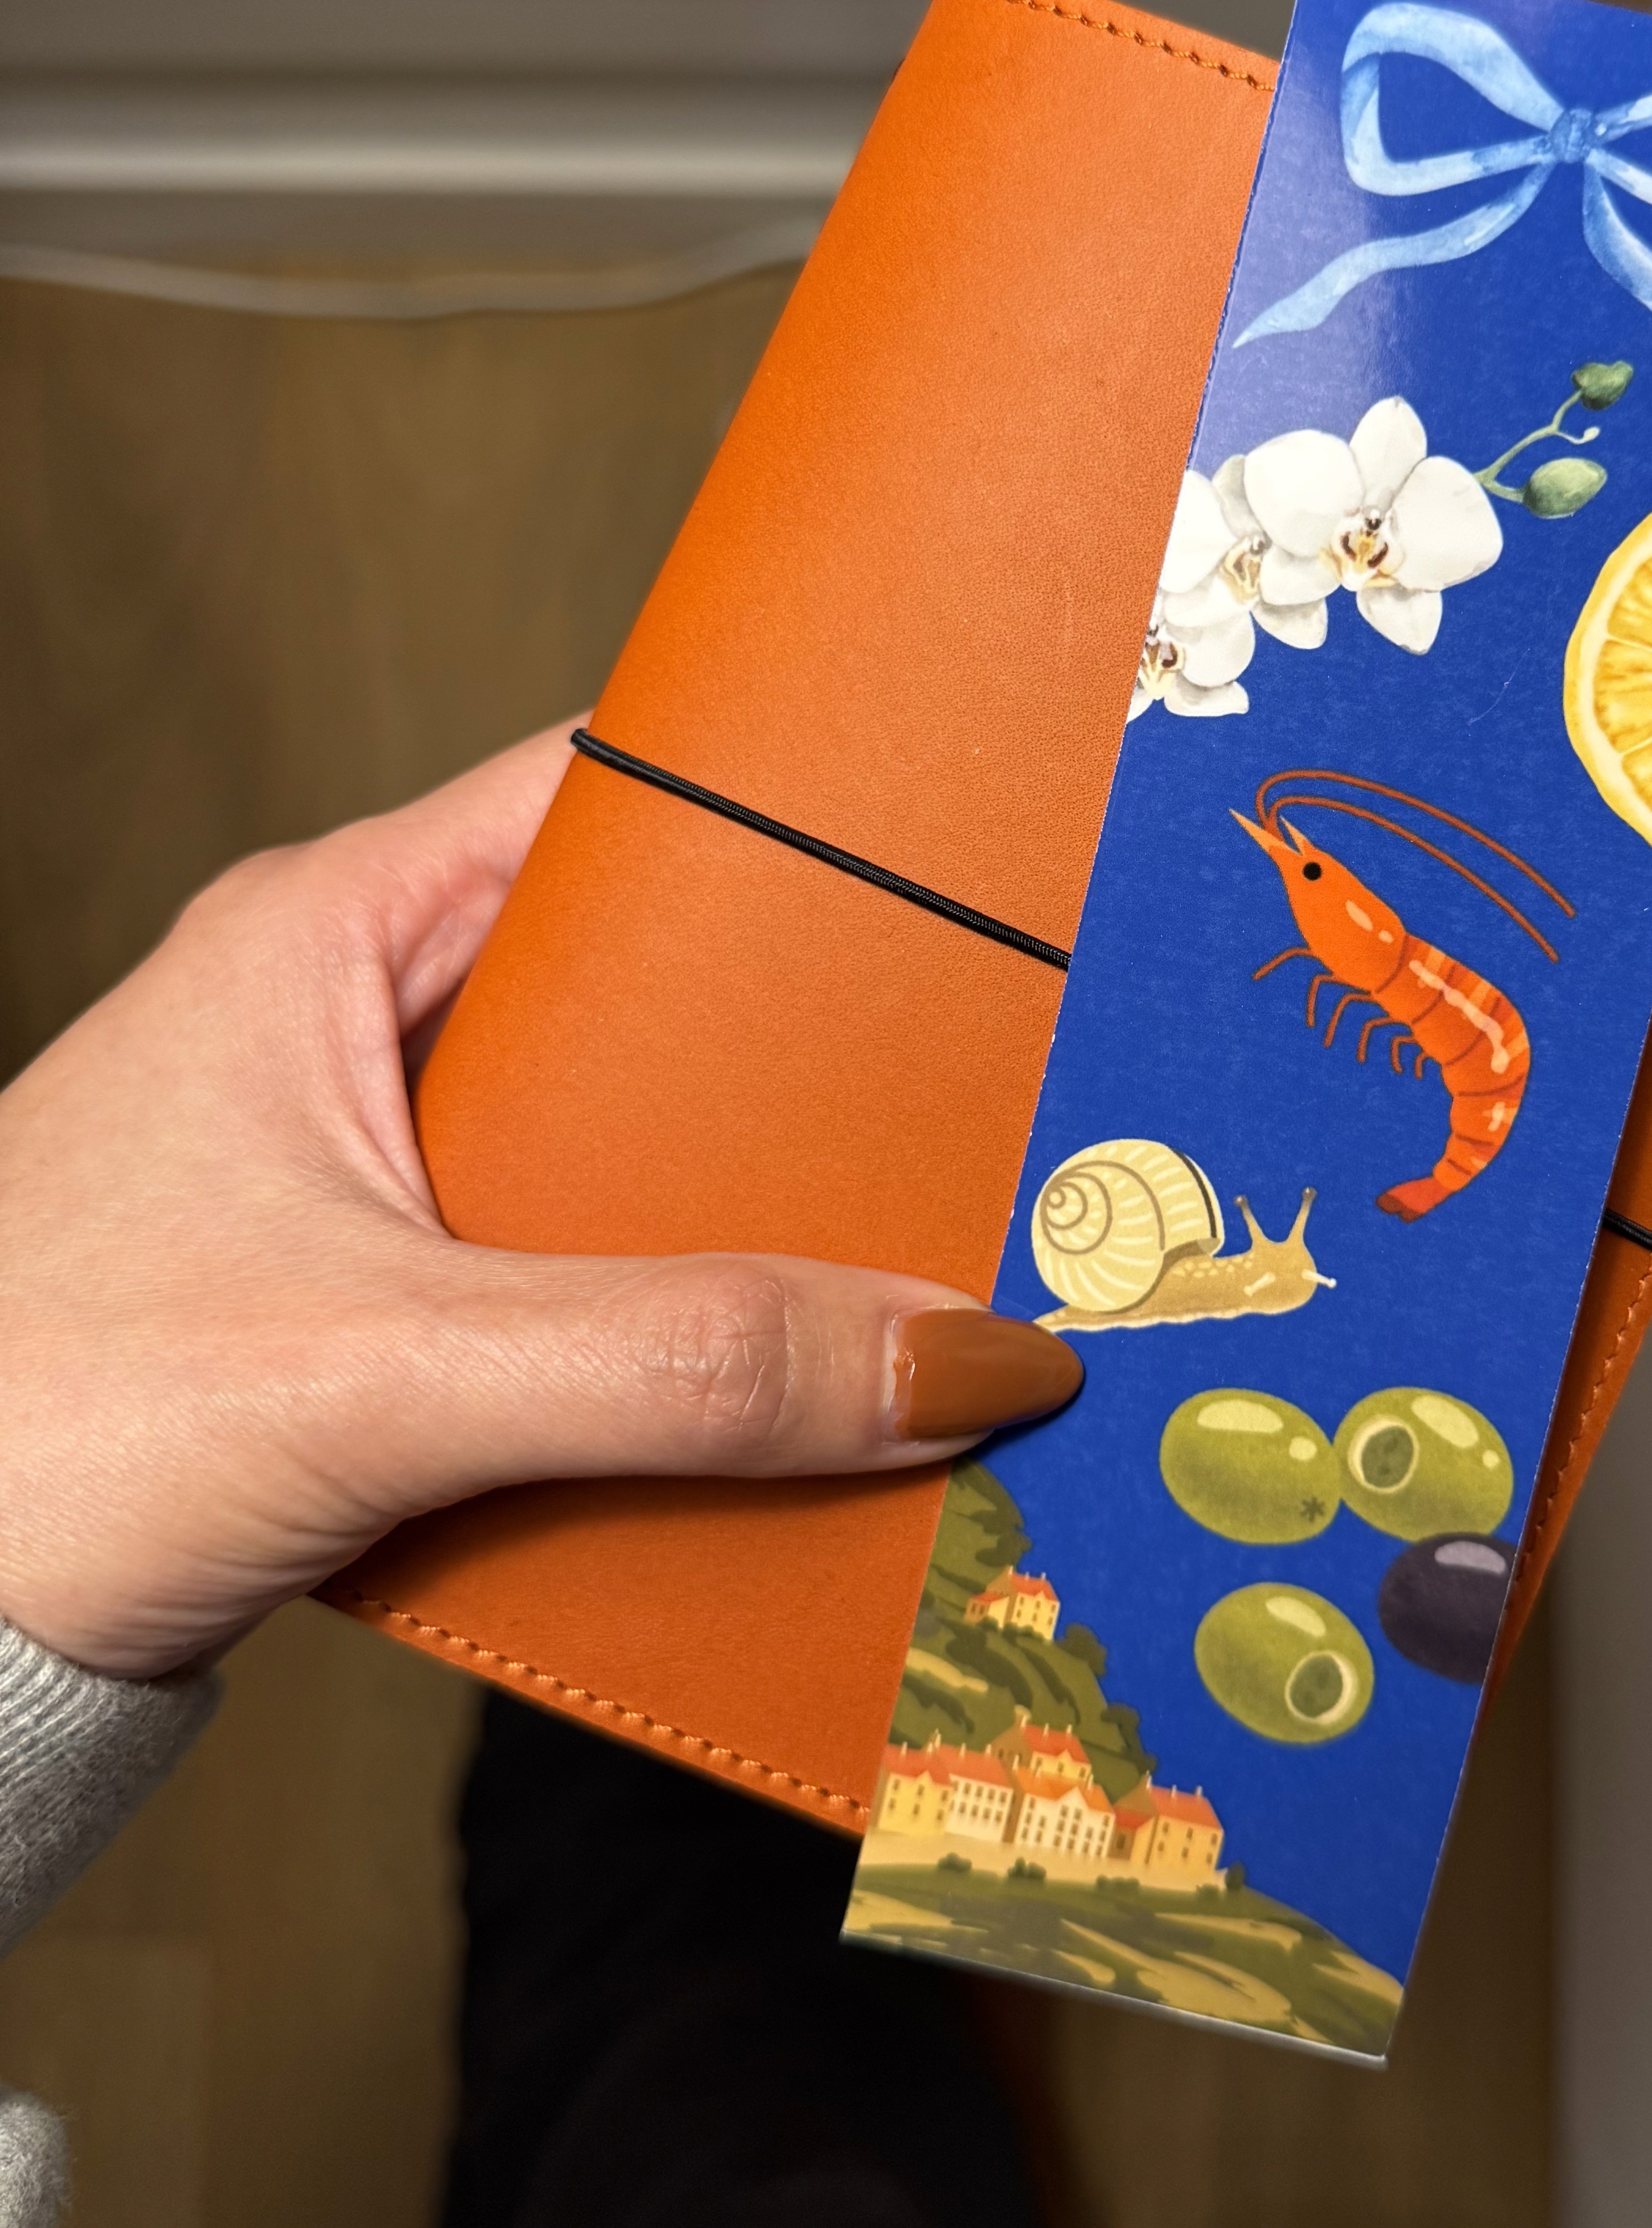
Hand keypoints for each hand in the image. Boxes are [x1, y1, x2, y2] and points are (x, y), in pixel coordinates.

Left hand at [0, 724, 1079, 1678]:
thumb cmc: (37, 1431)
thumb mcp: (393, 1371)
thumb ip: (679, 1362)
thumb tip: (957, 1357)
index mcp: (326, 931)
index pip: (606, 796)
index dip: (783, 815)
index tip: (954, 865)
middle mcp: (345, 1026)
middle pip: (642, 998)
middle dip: (802, 1067)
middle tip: (981, 1103)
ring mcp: (352, 1174)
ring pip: (618, 1159)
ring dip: (745, 1228)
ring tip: (915, 1257)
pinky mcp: (360, 1308)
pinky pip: (574, 1287)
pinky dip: (670, 1337)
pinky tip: (776, 1394)